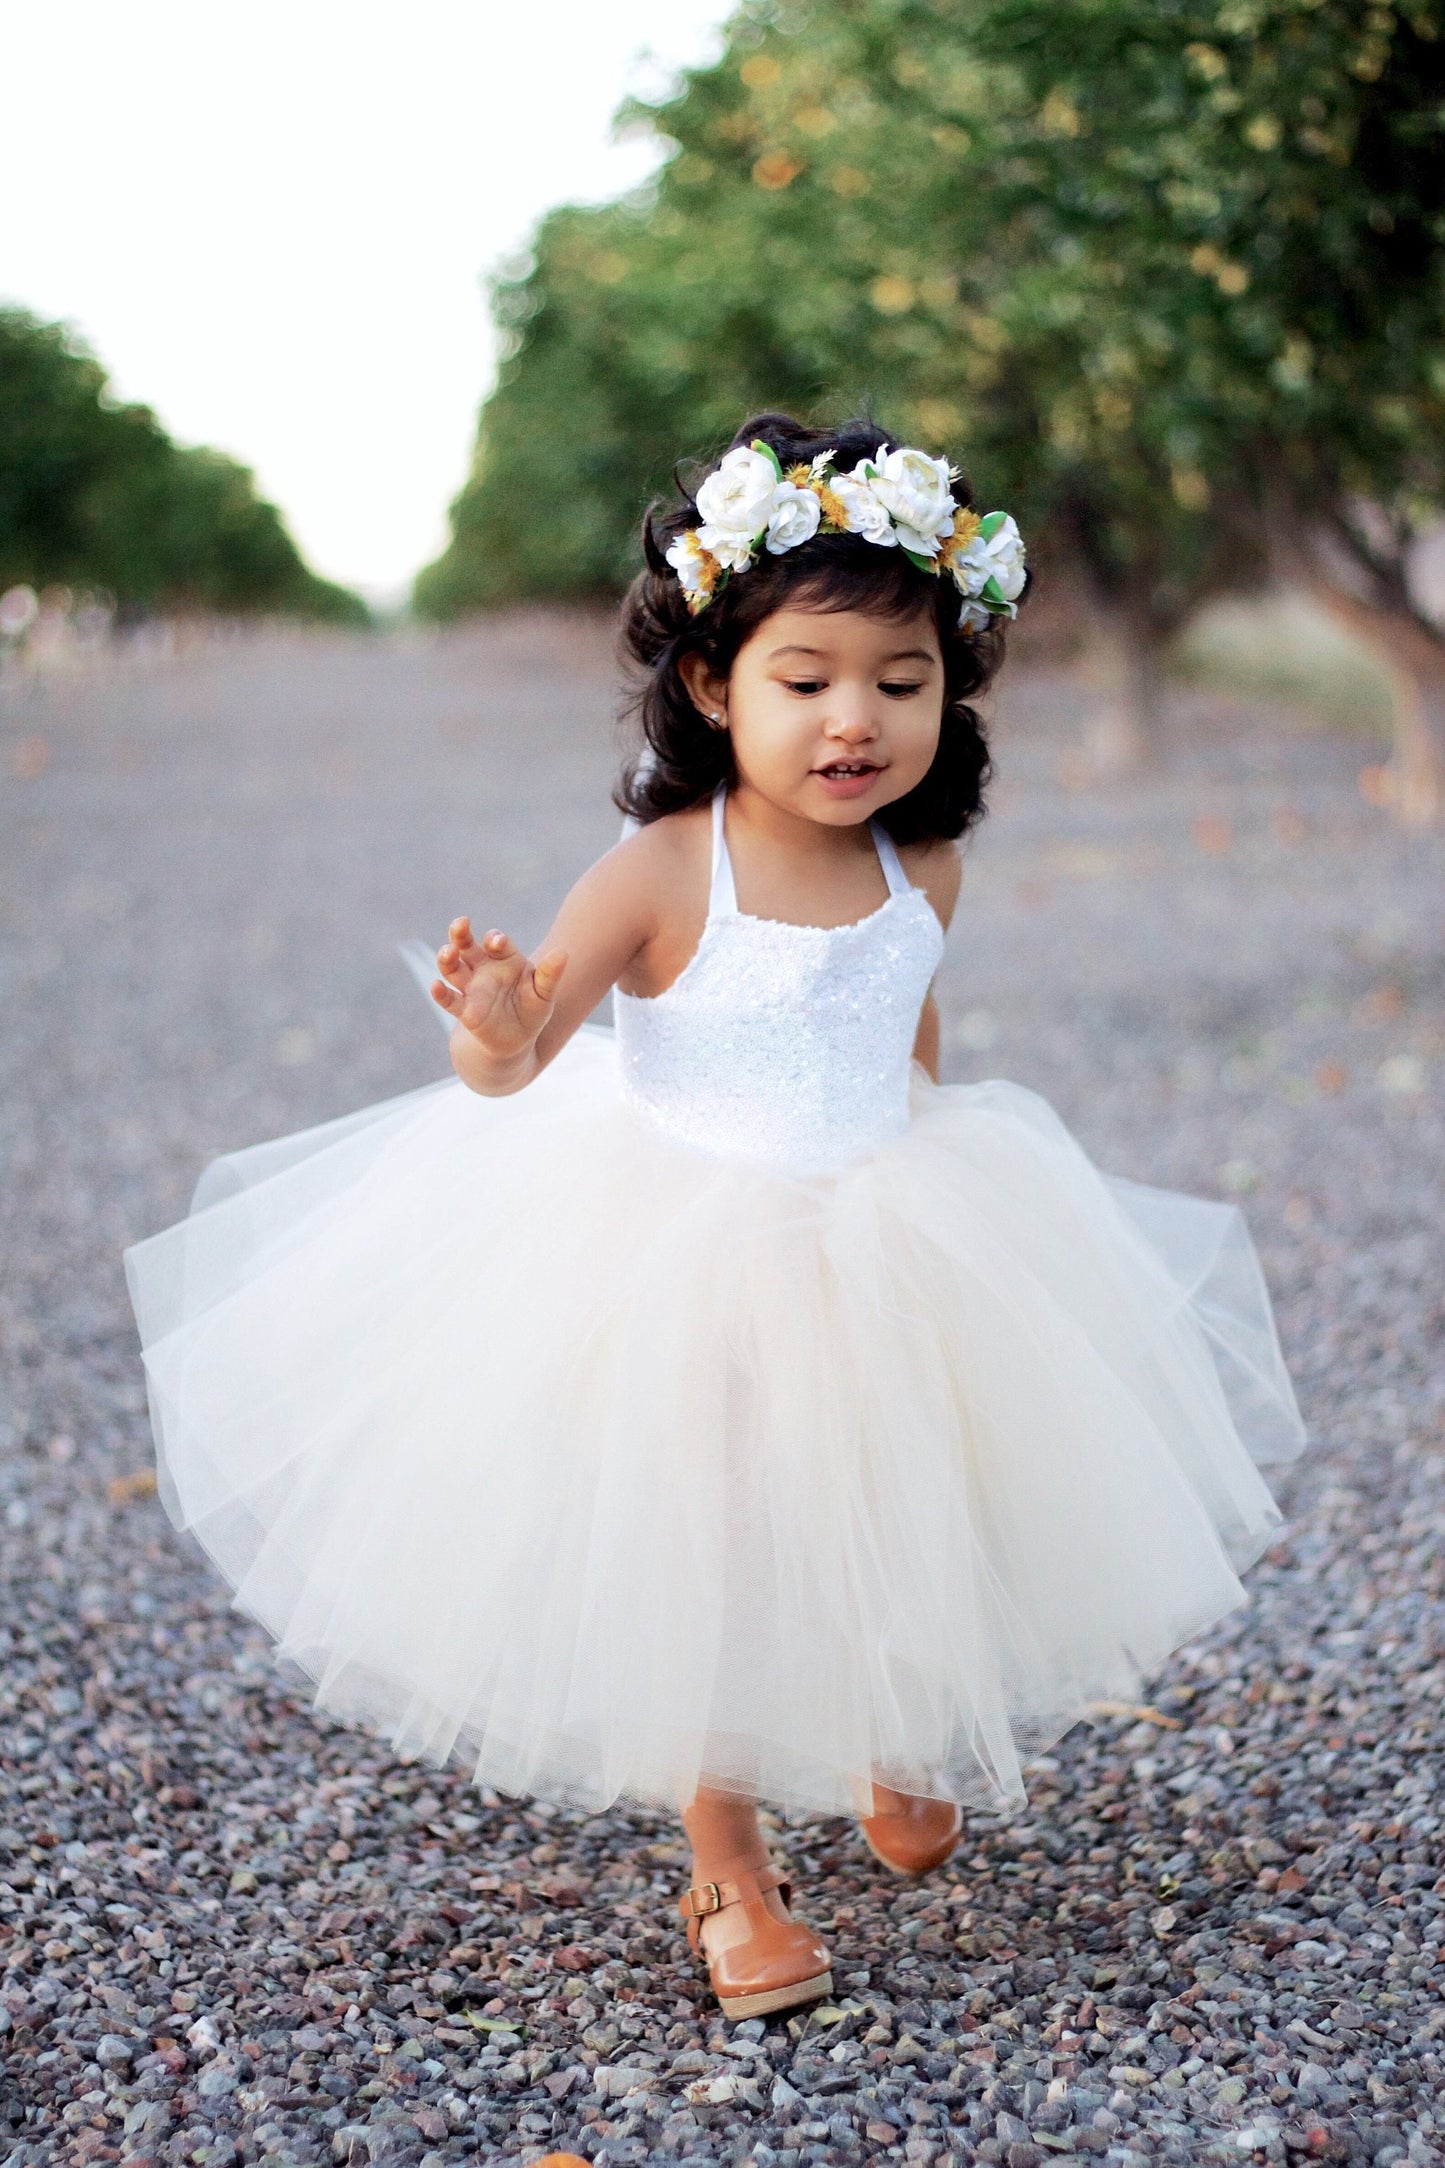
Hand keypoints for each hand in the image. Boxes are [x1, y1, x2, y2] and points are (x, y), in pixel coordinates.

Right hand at [431, 916, 567, 1065]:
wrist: (517, 1041)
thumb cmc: (532, 1011)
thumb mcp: (544, 993)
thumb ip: (550, 974)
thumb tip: (564, 952)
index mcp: (504, 959)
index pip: (496, 942)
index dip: (496, 939)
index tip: (498, 942)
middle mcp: (483, 969)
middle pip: (466, 945)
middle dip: (461, 933)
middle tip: (460, 923)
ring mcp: (471, 988)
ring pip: (452, 968)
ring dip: (447, 958)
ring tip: (447, 953)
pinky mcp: (464, 1010)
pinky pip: (449, 999)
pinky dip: (440, 993)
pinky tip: (436, 986)